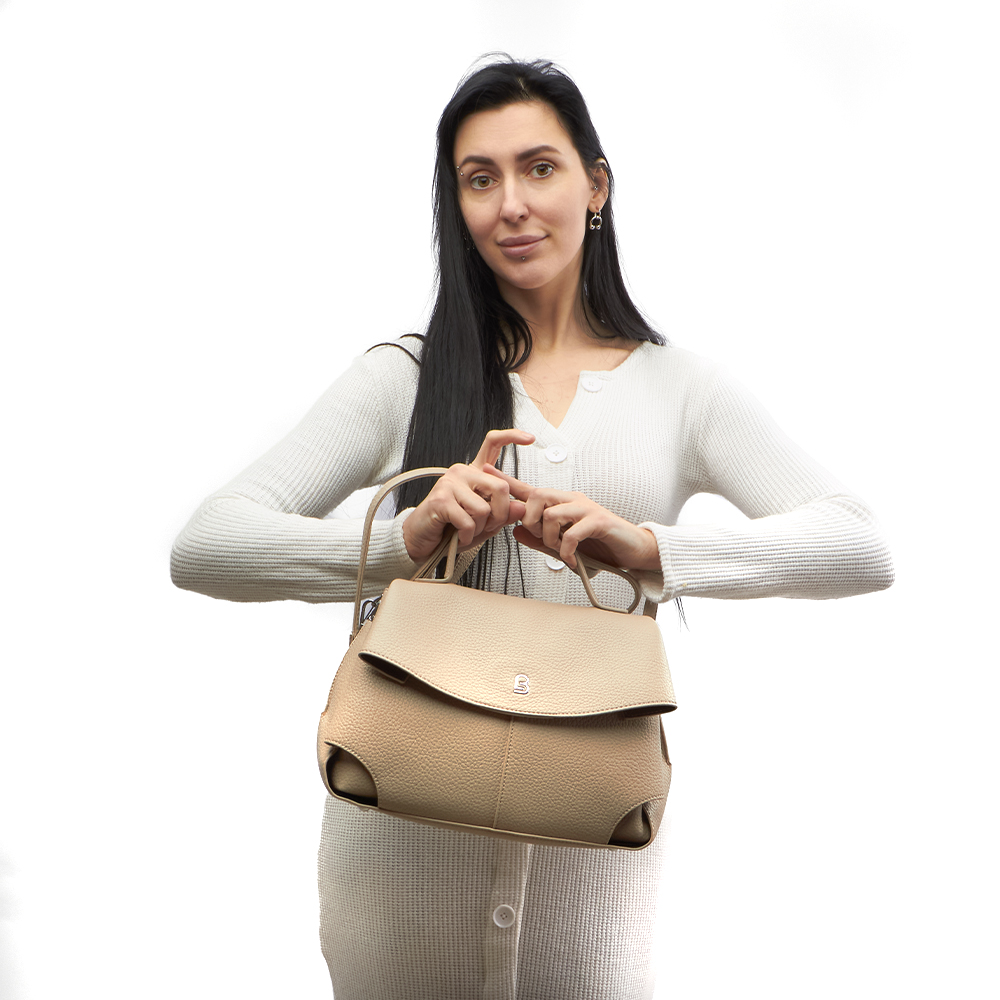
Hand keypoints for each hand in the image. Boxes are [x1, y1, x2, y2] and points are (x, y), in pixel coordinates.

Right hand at [402, 429, 535, 560]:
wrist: (423, 541)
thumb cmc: (452, 530)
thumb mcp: (484, 524)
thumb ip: (503, 514)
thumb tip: (521, 506)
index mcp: (474, 474)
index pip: (493, 444)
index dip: (512, 437)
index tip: (530, 438)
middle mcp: (462, 472)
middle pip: (500, 487)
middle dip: (500, 515)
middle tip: (486, 526)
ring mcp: (450, 483)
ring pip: (485, 509)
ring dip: (480, 529)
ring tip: (466, 531)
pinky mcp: (441, 499)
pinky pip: (468, 521)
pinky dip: (467, 535)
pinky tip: (458, 536)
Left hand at [486, 466, 659, 571]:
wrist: (634, 551)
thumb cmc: (601, 547)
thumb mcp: (564, 545)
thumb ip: (540, 539)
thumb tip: (515, 532)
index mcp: (562, 504)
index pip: (530, 489)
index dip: (508, 482)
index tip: (486, 471)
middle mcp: (572, 500)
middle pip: (537, 497)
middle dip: (531, 521)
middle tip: (543, 540)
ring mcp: (586, 508)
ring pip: (551, 514)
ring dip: (550, 538)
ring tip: (560, 551)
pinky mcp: (599, 521)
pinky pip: (571, 532)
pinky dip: (566, 550)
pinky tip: (571, 559)